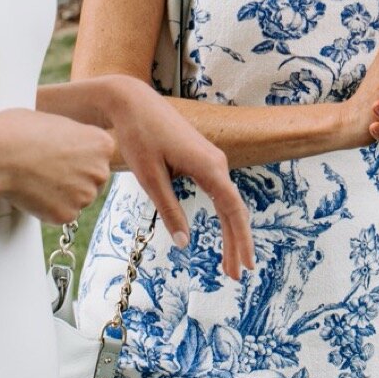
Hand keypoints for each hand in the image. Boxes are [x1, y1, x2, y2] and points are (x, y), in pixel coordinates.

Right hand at [0, 109, 113, 225]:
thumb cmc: (19, 130)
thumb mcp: (57, 122)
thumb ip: (75, 138)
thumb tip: (74, 148)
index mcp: (102, 144)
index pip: (101, 157)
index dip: (80, 157)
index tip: (62, 155)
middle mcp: (100, 171)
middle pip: (94, 180)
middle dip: (75, 178)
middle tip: (48, 169)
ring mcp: (85, 195)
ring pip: (78, 199)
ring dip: (62, 194)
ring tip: (36, 178)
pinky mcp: (66, 215)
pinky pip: (62, 214)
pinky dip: (49, 208)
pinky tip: (32, 192)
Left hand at [98, 78, 253, 279]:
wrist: (132, 101)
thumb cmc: (138, 135)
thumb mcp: (149, 177)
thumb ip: (168, 210)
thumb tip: (184, 243)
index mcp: (208, 165)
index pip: (233, 209)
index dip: (241, 239)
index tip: (246, 266)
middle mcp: (216, 162)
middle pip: (234, 209)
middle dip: (237, 243)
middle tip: (235, 276)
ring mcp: (211, 159)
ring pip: (227, 202)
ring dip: (230, 232)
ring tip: (229, 263)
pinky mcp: (202, 158)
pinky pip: (219, 192)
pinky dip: (223, 216)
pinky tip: (223, 233)